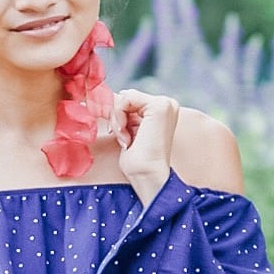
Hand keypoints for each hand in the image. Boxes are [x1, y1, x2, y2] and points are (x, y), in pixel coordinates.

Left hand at [109, 89, 179, 203]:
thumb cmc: (136, 162)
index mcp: (162, 110)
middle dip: (117, 118)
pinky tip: (127, 136)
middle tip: (124, 140)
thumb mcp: (128, 129)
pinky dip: (119, 117)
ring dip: (117, 120)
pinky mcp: (159, 106)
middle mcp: (167, 104)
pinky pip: (125, 99)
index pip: (129, 99)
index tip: (122, 137)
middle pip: (126, 96)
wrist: (147, 176)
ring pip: (124, 97)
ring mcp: (166, 103)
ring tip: (126, 140)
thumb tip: (106, 97)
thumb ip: (125, 112)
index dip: (118, 116)